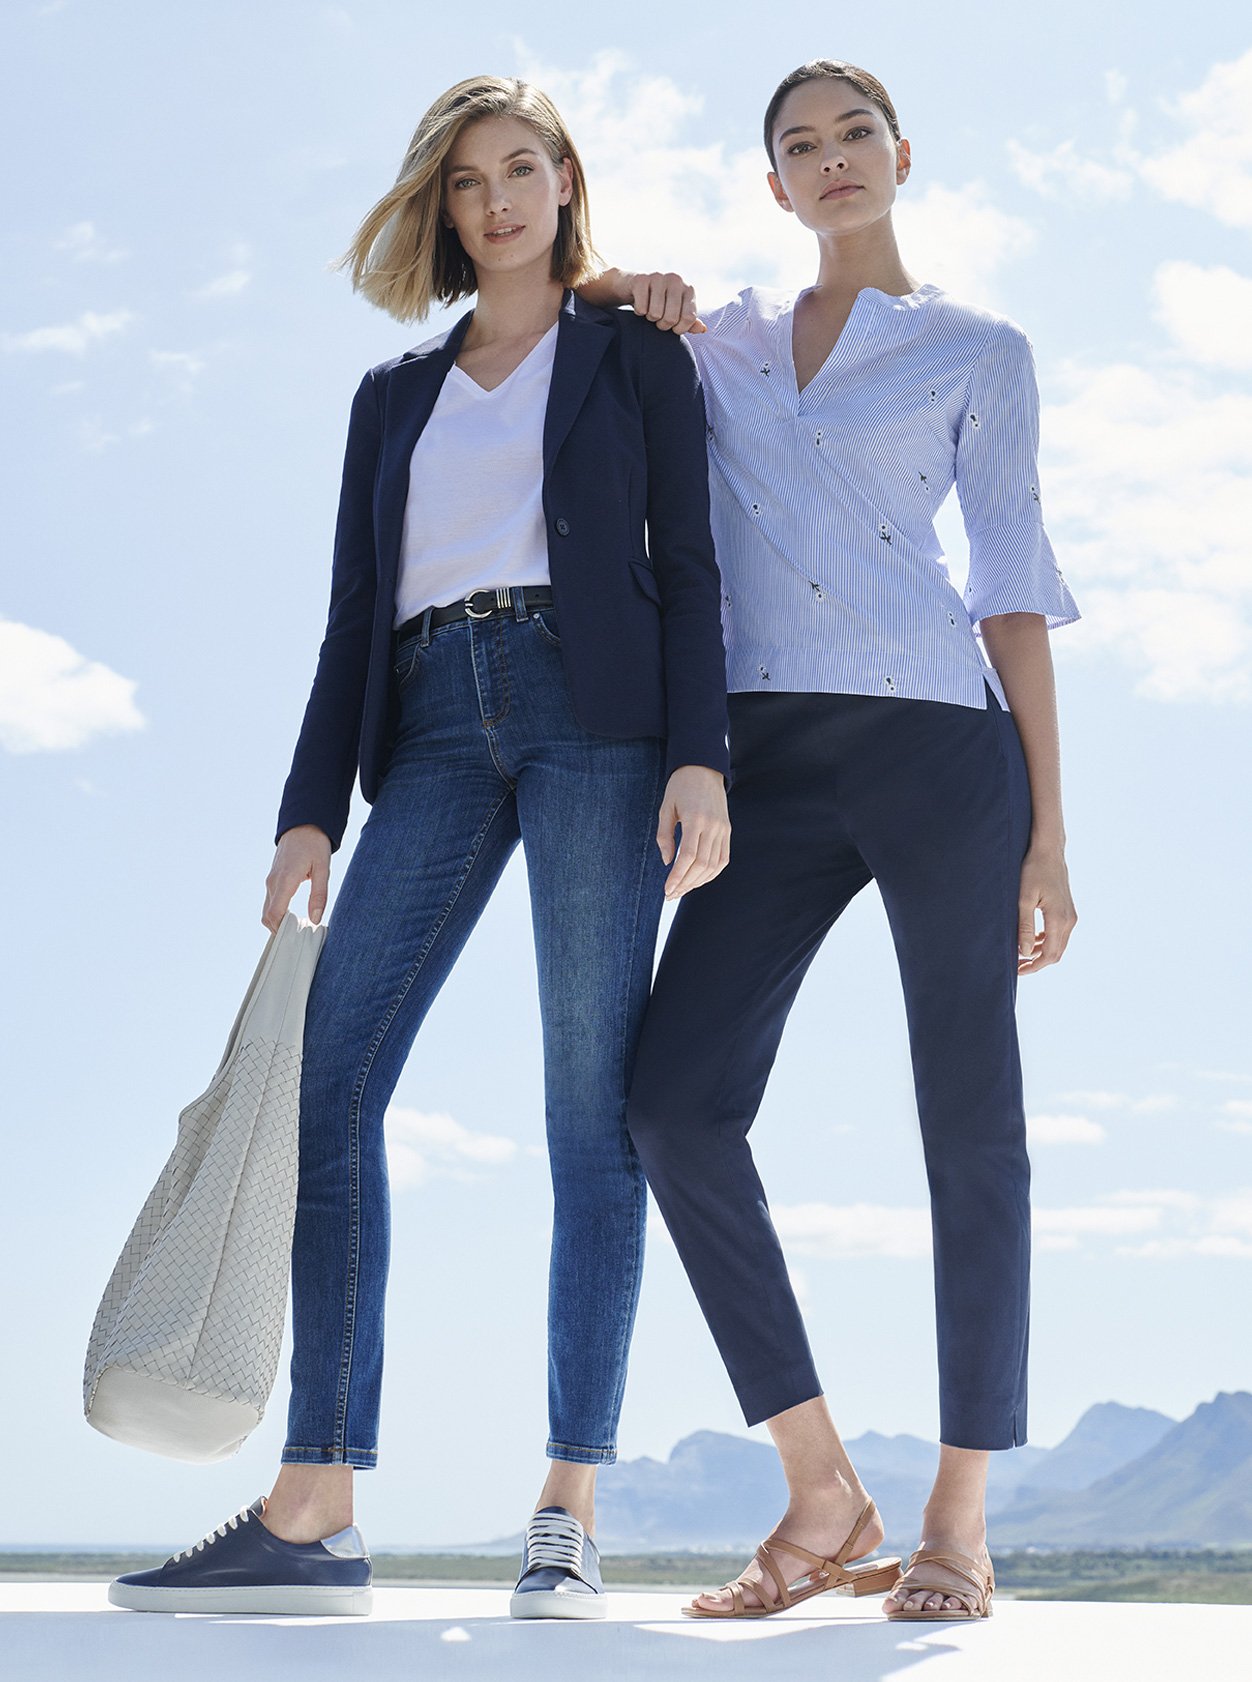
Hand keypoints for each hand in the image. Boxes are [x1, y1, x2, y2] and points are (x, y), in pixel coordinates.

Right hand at [263, 824, 331, 931]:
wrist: (303, 824)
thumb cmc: (315, 845)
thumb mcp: (323, 869)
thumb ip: (319, 895)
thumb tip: (315, 919)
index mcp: (285, 881)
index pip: (274, 914)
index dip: (281, 931)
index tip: (294, 939)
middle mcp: (273, 882)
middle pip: (268, 916)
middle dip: (279, 930)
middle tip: (298, 938)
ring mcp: (271, 880)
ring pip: (268, 910)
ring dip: (278, 922)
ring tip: (298, 929)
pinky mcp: (273, 878)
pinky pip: (271, 901)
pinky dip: (278, 912)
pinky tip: (293, 916)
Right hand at [627, 270, 704, 334]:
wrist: (635, 287)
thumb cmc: (661, 303)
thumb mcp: (678, 312)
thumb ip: (690, 322)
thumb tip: (702, 329)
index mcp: (688, 289)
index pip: (689, 318)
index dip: (679, 329)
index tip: (673, 327)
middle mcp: (676, 280)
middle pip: (671, 318)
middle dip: (663, 325)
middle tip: (659, 319)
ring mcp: (659, 277)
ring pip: (655, 314)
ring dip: (650, 318)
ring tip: (650, 309)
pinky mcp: (642, 279)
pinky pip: (641, 308)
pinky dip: (639, 312)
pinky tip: (641, 303)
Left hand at [657, 766, 729, 899]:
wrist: (704, 768)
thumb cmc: (680, 786)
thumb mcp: (666, 808)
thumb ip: (664, 836)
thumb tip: (667, 862)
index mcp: (695, 819)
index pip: (688, 856)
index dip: (677, 876)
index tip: (667, 889)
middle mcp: (712, 826)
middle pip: (701, 865)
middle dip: (686, 884)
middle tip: (671, 894)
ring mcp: (723, 829)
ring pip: (714, 865)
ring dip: (698, 881)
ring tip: (682, 890)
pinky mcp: (727, 831)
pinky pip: (722, 859)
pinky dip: (711, 873)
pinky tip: (698, 879)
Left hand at [1017, 842, 1075, 973]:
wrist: (1049, 851)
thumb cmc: (1033, 870)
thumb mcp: (1023, 899)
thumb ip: (1024, 926)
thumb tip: (1024, 952)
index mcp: (1059, 919)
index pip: (1049, 954)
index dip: (1034, 966)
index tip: (1017, 970)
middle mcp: (1069, 920)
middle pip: (1056, 953)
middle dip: (1037, 963)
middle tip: (1017, 966)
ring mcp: (1071, 915)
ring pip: (1058, 945)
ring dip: (1041, 953)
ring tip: (1020, 955)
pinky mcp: (1068, 911)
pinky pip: (1059, 934)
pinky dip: (1045, 941)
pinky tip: (1030, 940)